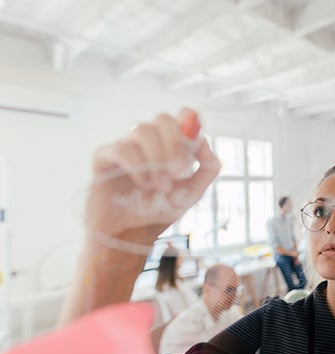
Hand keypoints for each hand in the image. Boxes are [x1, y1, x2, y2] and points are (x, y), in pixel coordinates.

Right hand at [85, 108, 219, 245]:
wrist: (132, 234)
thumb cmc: (159, 209)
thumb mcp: (193, 191)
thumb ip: (207, 168)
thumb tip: (205, 144)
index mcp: (170, 143)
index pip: (181, 115)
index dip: (189, 123)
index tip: (194, 144)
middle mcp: (148, 140)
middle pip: (163, 119)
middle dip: (175, 145)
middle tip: (179, 173)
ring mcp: (126, 146)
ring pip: (142, 130)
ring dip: (157, 160)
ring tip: (161, 187)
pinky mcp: (104, 158)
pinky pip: (123, 148)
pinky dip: (138, 167)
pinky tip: (144, 184)